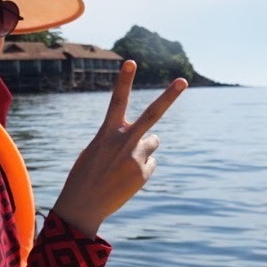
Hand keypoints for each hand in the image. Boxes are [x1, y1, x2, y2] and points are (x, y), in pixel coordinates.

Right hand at [52, 61, 185, 238]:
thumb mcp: (97, 150)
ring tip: (124, 164)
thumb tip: (149, 141)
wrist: (83, 206)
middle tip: (183, 80)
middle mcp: (124, 142)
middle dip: (169, 96)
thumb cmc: (86, 175)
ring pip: (153, 142)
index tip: (131, 61)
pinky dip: (141, 169)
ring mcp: (136, 158)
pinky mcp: (143, 173)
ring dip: (144, 148)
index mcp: (106, 133)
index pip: (116, 100)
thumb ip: (119, 139)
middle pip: (152, 114)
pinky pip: (150, 163)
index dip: (124, 80)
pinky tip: (126, 179)